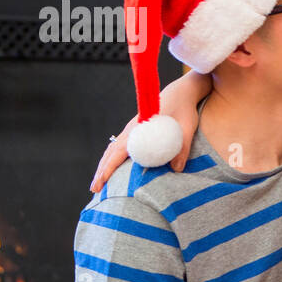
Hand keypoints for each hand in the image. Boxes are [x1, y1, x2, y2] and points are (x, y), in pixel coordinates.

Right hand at [89, 72, 207, 191]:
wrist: (181, 92)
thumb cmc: (184, 108)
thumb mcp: (187, 127)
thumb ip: (182, 148)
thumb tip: (177, 169)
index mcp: (139, 128)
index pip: (119, 150)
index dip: (109, 167)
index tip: (102, 180)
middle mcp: (132, 129)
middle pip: (110, 152)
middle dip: (101, 171)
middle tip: (94, 189)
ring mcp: (132, 129)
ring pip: (112, 149)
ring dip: (104, 165)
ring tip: (99, 183)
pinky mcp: (136, 130)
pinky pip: (119, 146)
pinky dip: (112, 158)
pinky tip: (111, 168)